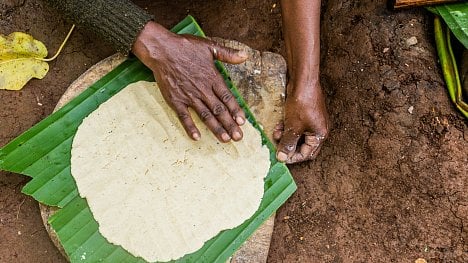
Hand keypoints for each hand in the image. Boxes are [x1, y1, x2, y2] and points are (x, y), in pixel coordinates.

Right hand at [132, 21, 247, 141]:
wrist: (161, 49)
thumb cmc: (185, 46)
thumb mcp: (209, 46)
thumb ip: (228, 54)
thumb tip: (245, 56)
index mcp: (212, 77)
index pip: (227, 97)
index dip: (235, 110)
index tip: (242, 122)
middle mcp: (202, 89)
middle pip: (219, 110)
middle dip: (229, 124)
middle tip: (238, 137)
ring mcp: (188, 96)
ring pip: (205, 115)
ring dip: (216, 128)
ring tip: (225, 139)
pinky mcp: (175, 100)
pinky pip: (184, 116)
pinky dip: (190, 127)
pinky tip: (197, 137)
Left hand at [274, 81, 328, 163]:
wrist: (303, 82)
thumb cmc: (302, 104)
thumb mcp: (293, 127)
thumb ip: (287, 143)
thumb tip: (282, 158)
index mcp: (320, 135)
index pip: (307, 154)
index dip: (294, 157)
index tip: (281, 157)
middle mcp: (318, 129)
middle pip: (303, 145)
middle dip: (289, 146)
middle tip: (278, 147)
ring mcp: (312, 120)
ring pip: (297, 135)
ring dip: (286, 136)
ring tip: (276, 134)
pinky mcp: (305, 113)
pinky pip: (296, 125)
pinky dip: (287, 127)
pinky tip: (279, 125)